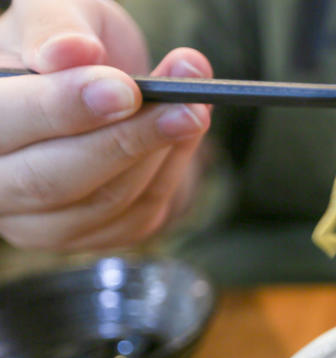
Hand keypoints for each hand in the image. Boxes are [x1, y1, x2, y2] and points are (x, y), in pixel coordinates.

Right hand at [0, 0, 212, 249]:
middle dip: (128, 139)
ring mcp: (37, 221)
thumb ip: (56, 26)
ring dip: (162, 152)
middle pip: (53, 179)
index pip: (5, 122)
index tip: (124, 89)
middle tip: (186, 106)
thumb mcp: (58, 11)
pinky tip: (187, 133)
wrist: (99, 83)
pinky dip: (172, 172)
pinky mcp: (88, 237)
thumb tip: (74, 53)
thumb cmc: (70, 42)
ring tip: (197, 105)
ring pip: (105, 202)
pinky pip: (137, 216)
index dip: (63, 108)